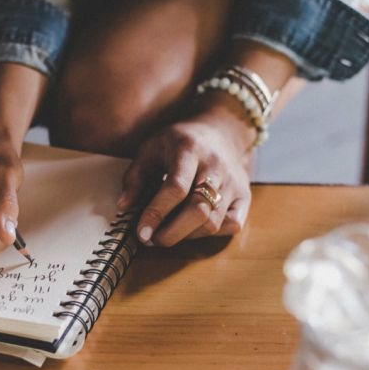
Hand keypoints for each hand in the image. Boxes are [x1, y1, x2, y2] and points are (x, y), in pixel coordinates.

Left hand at [120, 103, 253, 245]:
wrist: (219, 129)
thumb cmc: (178, 142)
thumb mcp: (150, 148)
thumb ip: (135, 178)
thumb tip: (124, 208)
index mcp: (189, 150)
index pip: (176, 187)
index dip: (157, 213)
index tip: (141, 232)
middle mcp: (216, 167)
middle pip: (199, 210)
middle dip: (172, 233)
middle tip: (152, 240)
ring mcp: (234, 182)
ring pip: (214, 222)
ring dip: (187, 236)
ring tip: (167, 234)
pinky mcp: (245, 195)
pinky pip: (232, 225)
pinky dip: (211, 234)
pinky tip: (193, 229)